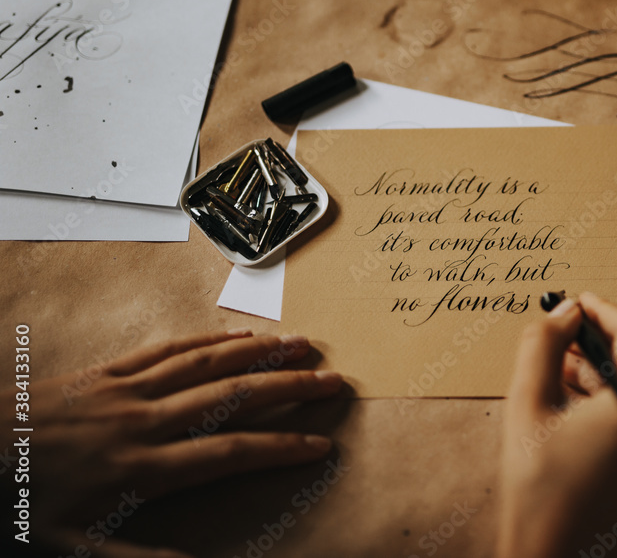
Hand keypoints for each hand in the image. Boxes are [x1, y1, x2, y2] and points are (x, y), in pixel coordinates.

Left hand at [1, 329, 341, 557]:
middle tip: (331, 379)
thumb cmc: (24, 502)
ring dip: (259, 353)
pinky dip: (207, 339)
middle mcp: (144, 422)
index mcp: (141, 469)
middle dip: (287, 388)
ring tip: (301, 344)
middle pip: (231, 398)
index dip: (280, 448)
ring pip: (207, 364)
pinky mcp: (109, 371)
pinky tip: (238, 334)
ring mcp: (128, 390)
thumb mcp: (74, 544)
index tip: (320, 444)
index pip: (228, 453)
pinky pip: (168, 348)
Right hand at [498, 293, 616, 557]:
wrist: (554, 557)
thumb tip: (567, 312)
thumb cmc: (538, 488)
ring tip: (558, 367)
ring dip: (605, 370)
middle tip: (562, 332)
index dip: (603, 310)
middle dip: (600, 342)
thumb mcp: (528, 402)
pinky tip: (575, 398)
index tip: (577, 300)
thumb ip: (543, 343)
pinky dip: (615, 399)